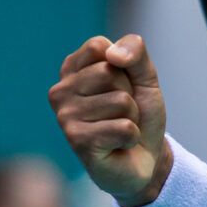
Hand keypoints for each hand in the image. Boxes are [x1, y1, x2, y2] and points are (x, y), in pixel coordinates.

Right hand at [49, 34, 170, 206]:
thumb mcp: (145, 77)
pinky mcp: (77, 141)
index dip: (123, 66)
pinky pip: (124, 127)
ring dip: (132, 117)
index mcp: (71, 70)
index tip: (122, 85)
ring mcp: (65, 117)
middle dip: (129, 93)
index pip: (98, 46)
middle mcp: (61, 91)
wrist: (145, 159)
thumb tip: (112, 54)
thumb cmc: (140, 115)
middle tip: (123, 112)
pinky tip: (118, 145)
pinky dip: (132, 137)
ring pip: (120, 101)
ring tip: (120, 128)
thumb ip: (135, 52)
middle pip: (109, 72)